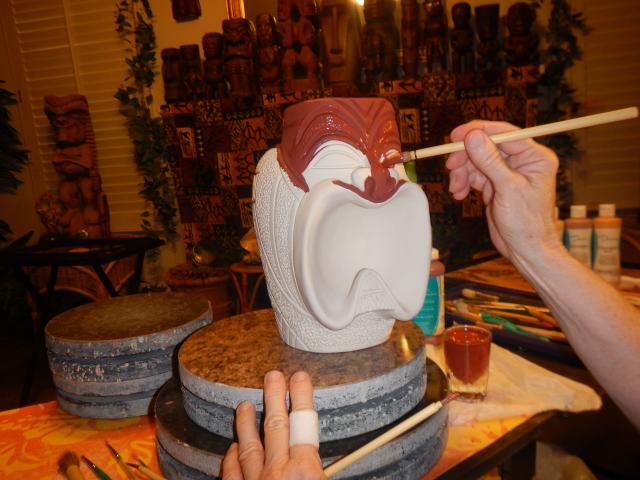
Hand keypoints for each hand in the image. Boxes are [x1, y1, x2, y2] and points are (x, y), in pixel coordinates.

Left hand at [222, 371, 325, 479]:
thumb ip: (321, 469)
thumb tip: (320, 460)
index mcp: (304, 470)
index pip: (304, 424)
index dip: (301, 397)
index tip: (299, 379)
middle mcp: (277, 472)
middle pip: (275, 426)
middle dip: (274, 397)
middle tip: (273, 377)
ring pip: (249, 446)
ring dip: (246, 423)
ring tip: (244, 405)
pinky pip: (231, 473)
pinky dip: (231, 458)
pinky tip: (233, 448)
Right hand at [446, 120, 561, 260]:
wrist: (526, 250)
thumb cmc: (527, 223)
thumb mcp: (507, 188)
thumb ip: (490, 161)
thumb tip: (472, 137)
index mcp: (534, 156)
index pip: (503, 134)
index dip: (478, 132)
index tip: (455, 136)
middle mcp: (522, 161)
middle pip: (486, 147)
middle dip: (466, 157)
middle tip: (451, 167)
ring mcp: (508, 173)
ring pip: (477, 161)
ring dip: (463, 173)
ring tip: (456, 189)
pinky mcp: (496, 185)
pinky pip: (475, 176)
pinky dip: (465, 183)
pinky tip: (460, 194)